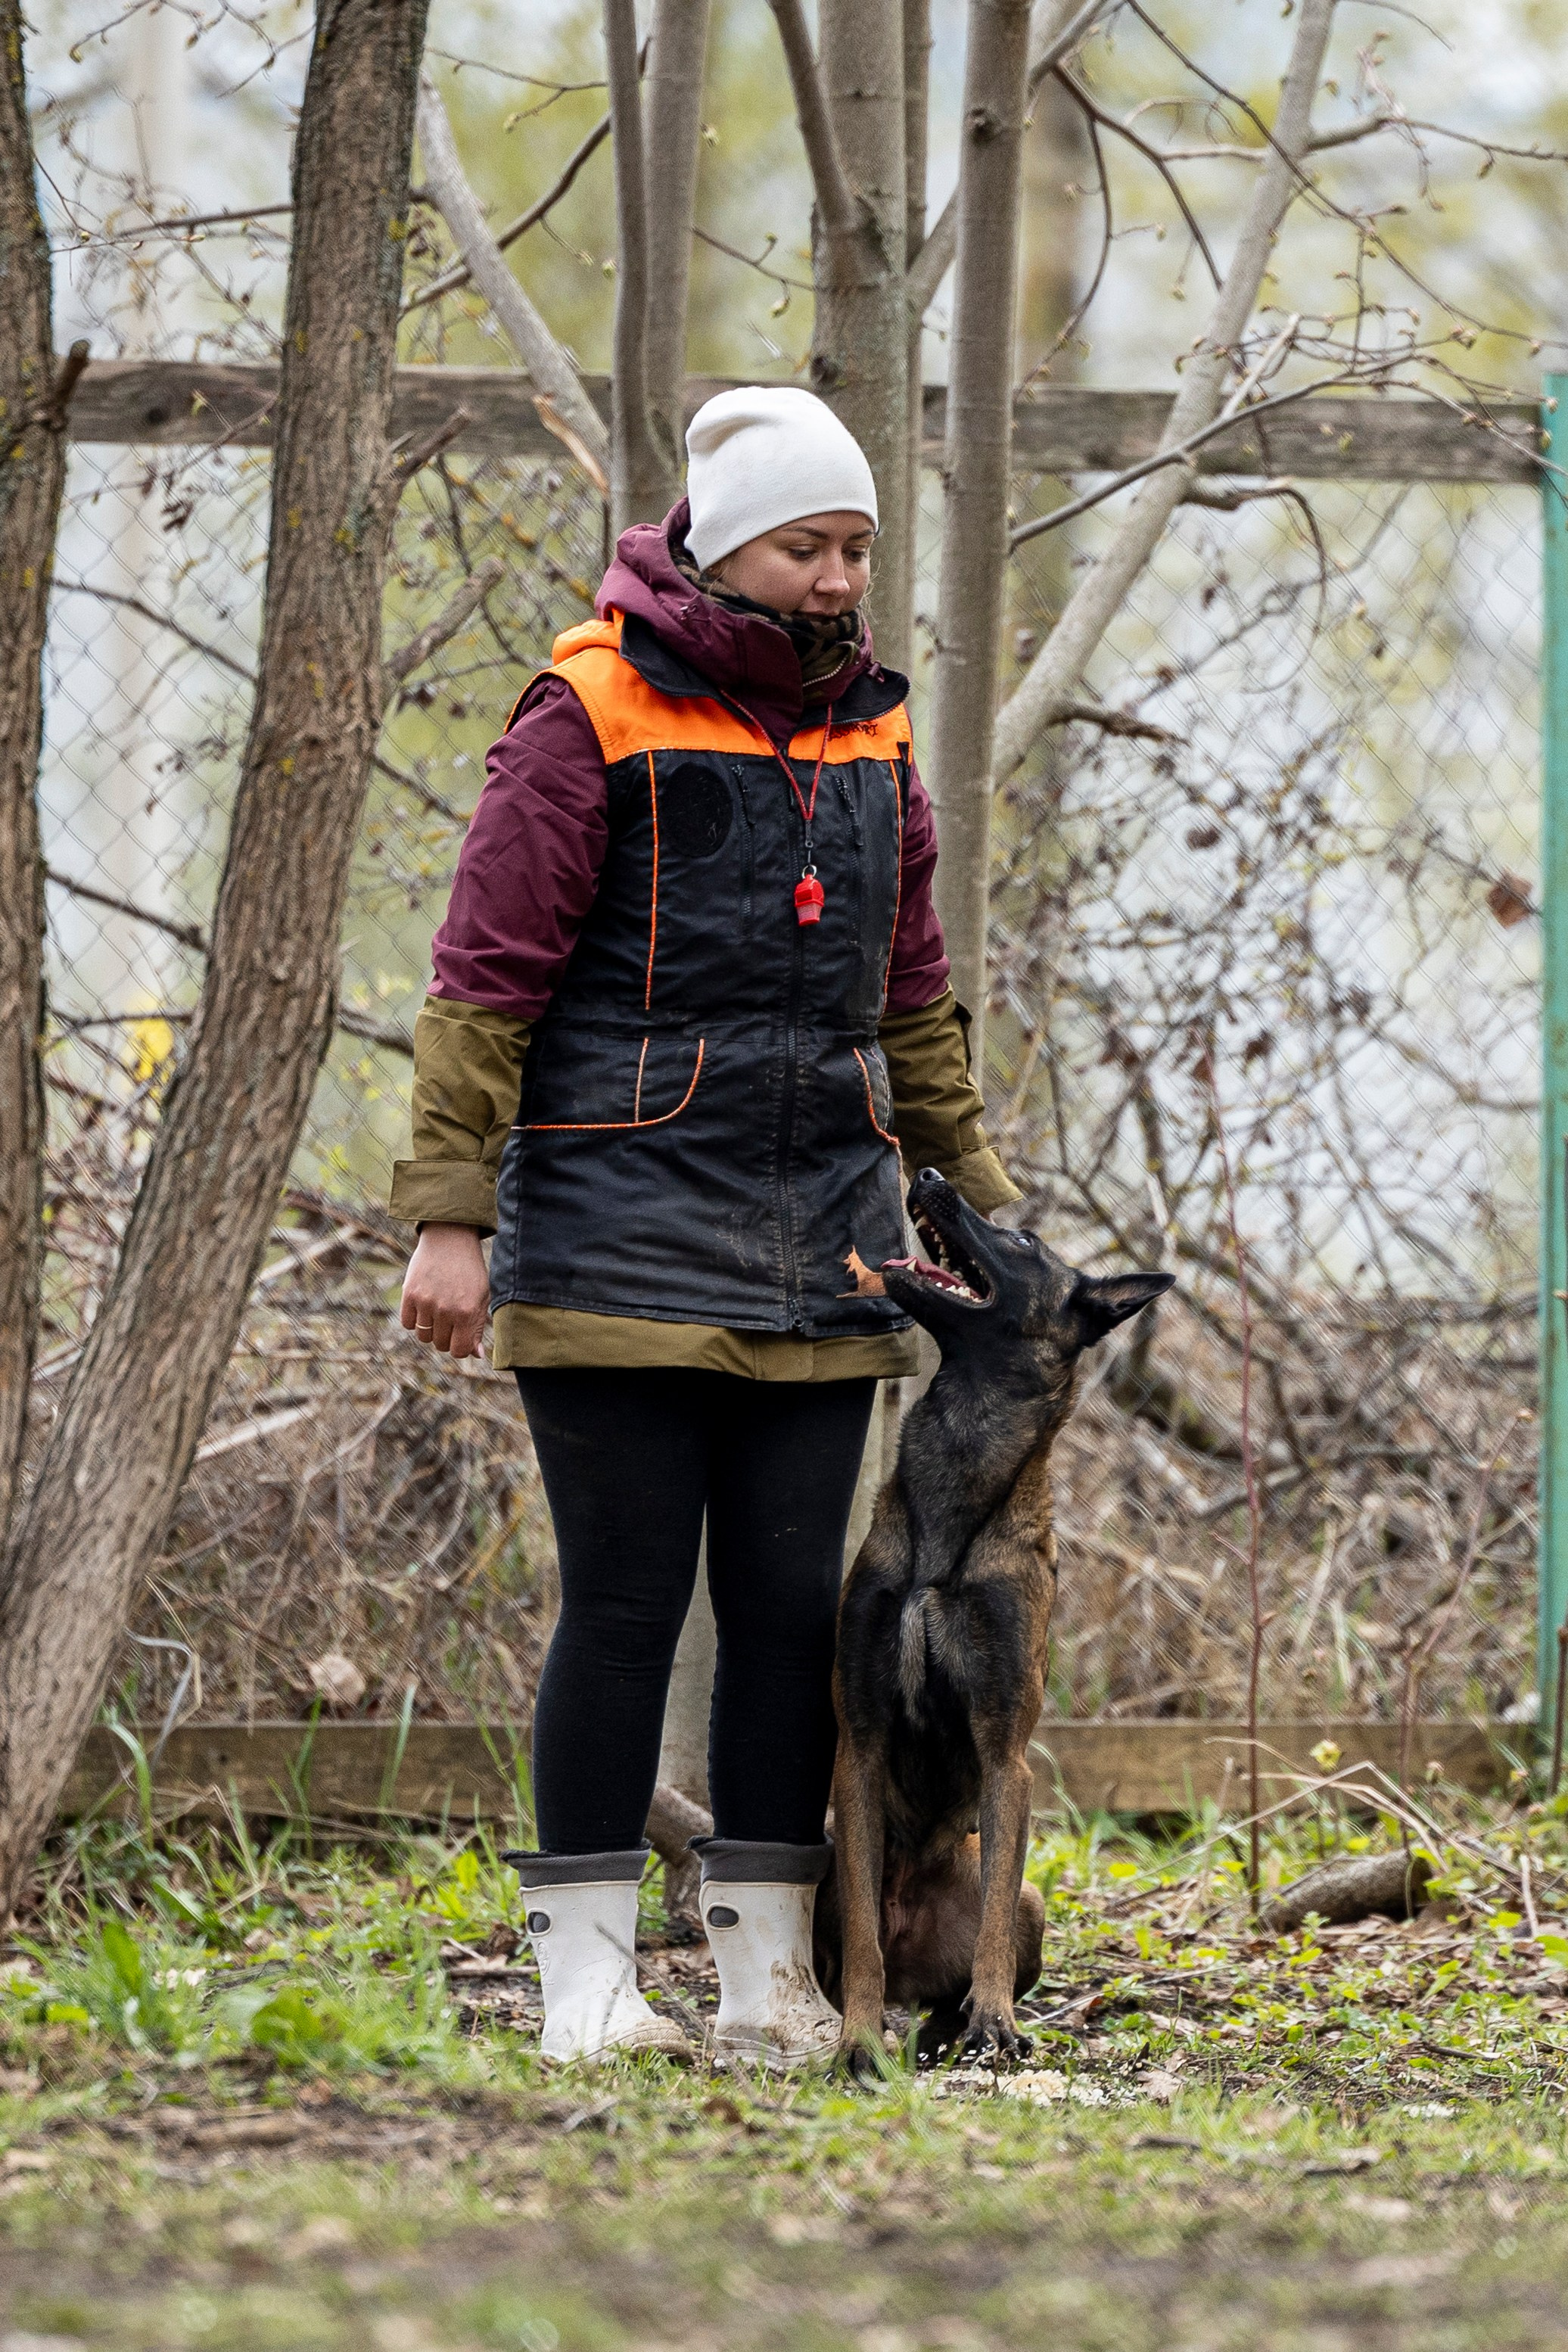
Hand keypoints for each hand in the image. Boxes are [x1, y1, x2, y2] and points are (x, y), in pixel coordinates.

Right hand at [400, 1224, 489, 1359]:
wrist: (450, 1239)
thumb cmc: (469, 1270)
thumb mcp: (481, 1297)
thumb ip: (478, 1327)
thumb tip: (477, 1355)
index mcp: (468, 1312)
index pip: (459, 1351)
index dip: (460, 1348)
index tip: (460, 1338)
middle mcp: (446, 1310)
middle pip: (440, 1345)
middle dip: (446, 1337)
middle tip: (450, 1319)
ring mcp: (426, 1302)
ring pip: (423, 1336)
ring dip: (430, 1329)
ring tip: (437, 1310)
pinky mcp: (410, 1294)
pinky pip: (408, 1323)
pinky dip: (414, 1319)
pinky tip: (424, 1305)